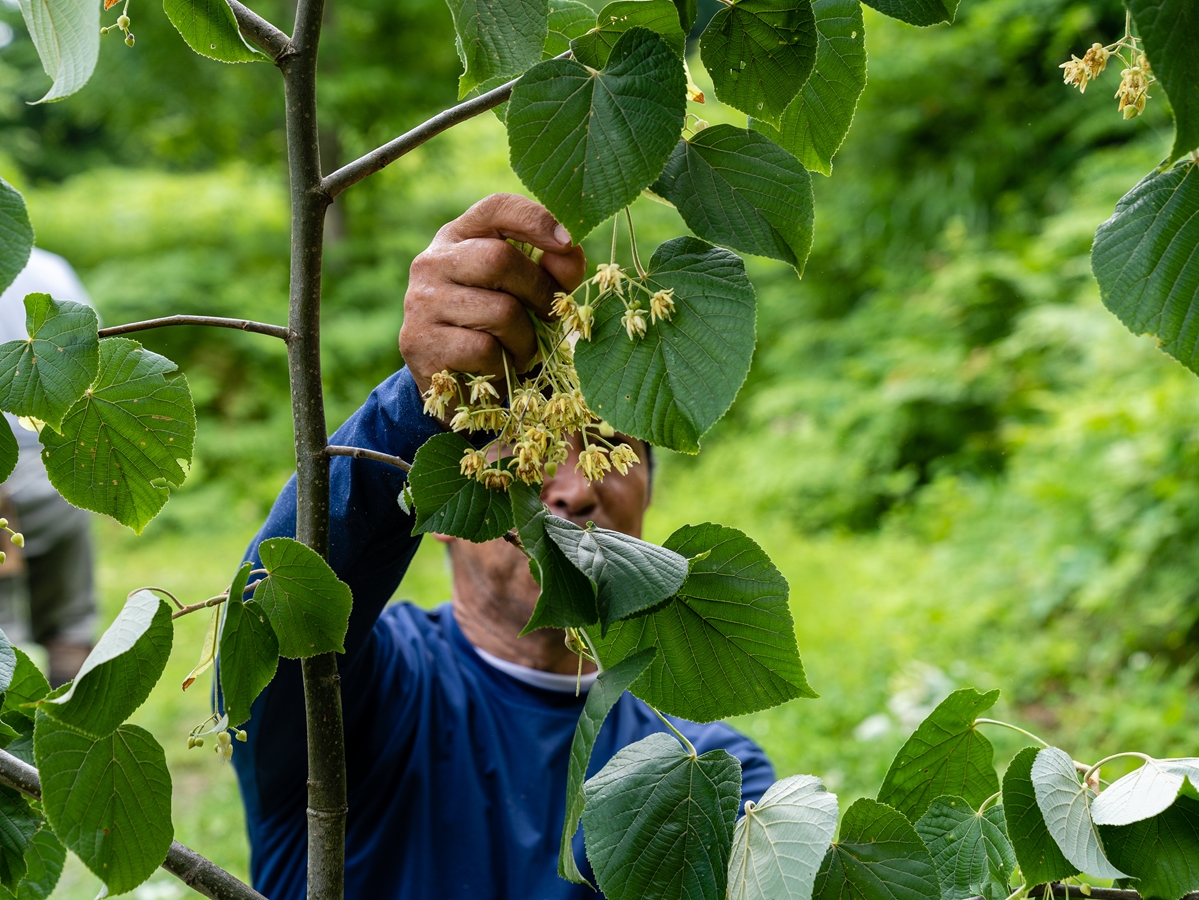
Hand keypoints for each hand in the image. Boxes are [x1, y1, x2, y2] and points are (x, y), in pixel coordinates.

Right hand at [400, 193, 586, 418]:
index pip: (496, 208)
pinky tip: (495, 368)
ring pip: (499, 311)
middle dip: (539, 292)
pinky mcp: (419, 342)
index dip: (535, 219)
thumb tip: (568, 253)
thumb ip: (553, 271)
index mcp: (459, 237)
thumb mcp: (527, 294)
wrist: (452, 385)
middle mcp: (432, 261)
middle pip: (500, 259)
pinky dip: (502, 364)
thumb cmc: (498, 331)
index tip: (567, 243)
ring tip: (520, 351)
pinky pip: (484, 349)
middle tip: (549, 318)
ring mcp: (421, 301)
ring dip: (525, 340)